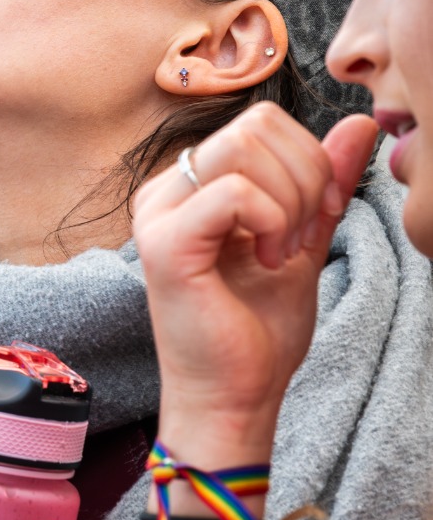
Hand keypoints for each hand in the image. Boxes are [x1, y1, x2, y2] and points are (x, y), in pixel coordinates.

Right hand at [132, 106, 376, 460]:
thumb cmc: (257, 329)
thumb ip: (326, 182)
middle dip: (305, 177)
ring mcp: (159, 213)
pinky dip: (272, 222)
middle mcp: (166, 189)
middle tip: (302, 238)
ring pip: (244, 149)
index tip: (319, 216)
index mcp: (192, 183)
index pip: (261, 121)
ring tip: (283, 252)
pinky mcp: (165, 245)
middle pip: (255, 126)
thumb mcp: (306, 239)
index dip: (309, 158)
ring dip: (289, 201)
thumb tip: (360, 124)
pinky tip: (268, 262)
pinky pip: (235, 194)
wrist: (234, 397)